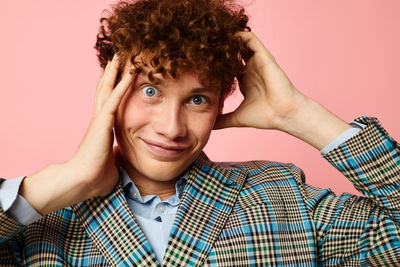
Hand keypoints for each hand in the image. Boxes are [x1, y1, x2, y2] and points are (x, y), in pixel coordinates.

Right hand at [20, 55, 135, 214]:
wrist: (83, 182)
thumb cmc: (96, 177)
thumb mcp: (112, 162)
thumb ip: (117, 156)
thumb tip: (124, 159)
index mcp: (102, 128)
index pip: (108, 103)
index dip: (113, 89)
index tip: (119, 77)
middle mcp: (99, 120)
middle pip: (105, 90)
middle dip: (112, 73)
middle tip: (118, 58)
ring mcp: (100, 119)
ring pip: (108, 89)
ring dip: (115, 72)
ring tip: (121, 56)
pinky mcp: (103, 122)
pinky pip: (115, 99)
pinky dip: (123, 85)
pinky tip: (131, 73)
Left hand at [214, 32, 350, 148]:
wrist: (283, 114)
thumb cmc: (265, 116)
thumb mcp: (237, 118)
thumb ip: (223, 120)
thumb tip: (210, 127)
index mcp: (245, 81)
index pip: (228, 67)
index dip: (215, 64)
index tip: (199, 63)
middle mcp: (250, 70)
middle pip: (232, 52)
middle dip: (219, 48)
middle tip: (201, 47)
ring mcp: (256, 62)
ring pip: (240, 43)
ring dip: (227, 38)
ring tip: (212, 37)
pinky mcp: (262, 56)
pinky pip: (250, 39)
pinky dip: (238, 35)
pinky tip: (225, 35)